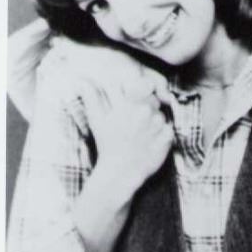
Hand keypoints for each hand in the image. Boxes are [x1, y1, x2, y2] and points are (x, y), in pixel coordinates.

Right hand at [85, 81, 173, 195]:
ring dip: (154, 120)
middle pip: (153, 100)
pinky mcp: (168, 136)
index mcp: (129, 103)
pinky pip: (169, 128)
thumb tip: (81, 80)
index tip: (133, 102)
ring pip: (161, 114)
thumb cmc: (107, 144)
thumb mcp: (97, 119)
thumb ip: (91, 97)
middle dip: (146, 107)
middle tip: (135, 122)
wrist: (121, 171)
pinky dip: (163, 133)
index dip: (139, 92)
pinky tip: (150, 141)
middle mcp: (146, 111)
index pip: (143, 85)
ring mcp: (158, 124)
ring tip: (140, 134)